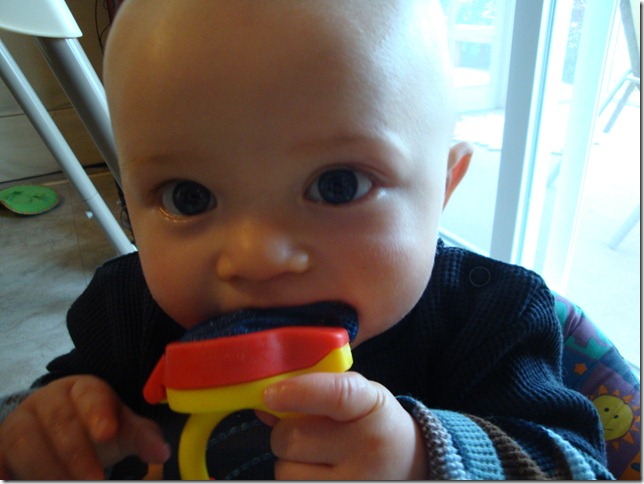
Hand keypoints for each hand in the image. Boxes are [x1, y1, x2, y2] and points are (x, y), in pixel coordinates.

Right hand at [0, 375, 169, 478]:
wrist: (60, 430)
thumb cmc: (96, 425)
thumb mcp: (122, 428)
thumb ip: (142, 437)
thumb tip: (162, 452)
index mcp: (84, 388)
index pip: (91, 396)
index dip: (98, 414)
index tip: (108, 435)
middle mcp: (48, 399)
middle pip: (59, 422)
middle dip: (75, 455)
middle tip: (94, 480)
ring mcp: (20, 420)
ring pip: (24, 440)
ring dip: (45, 468)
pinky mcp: (1, 444)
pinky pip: (0, 456)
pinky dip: (6, 471)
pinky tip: (14, 480)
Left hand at [262, 371, 426, 479]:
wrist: (412, 466)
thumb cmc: (374, 425)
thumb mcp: (360, 397)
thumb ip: (317, 392)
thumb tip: (266, 404)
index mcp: (372, 406)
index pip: (336, 395)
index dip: (298, 392)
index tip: (271, 394)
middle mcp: (369, 448)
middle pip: (292, 437)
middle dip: (285, 433)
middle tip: (306, 433)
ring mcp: (356, 483)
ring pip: (285, 471)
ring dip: (291, 464)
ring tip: (319, 460)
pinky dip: (298, 479)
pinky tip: (319, 474)